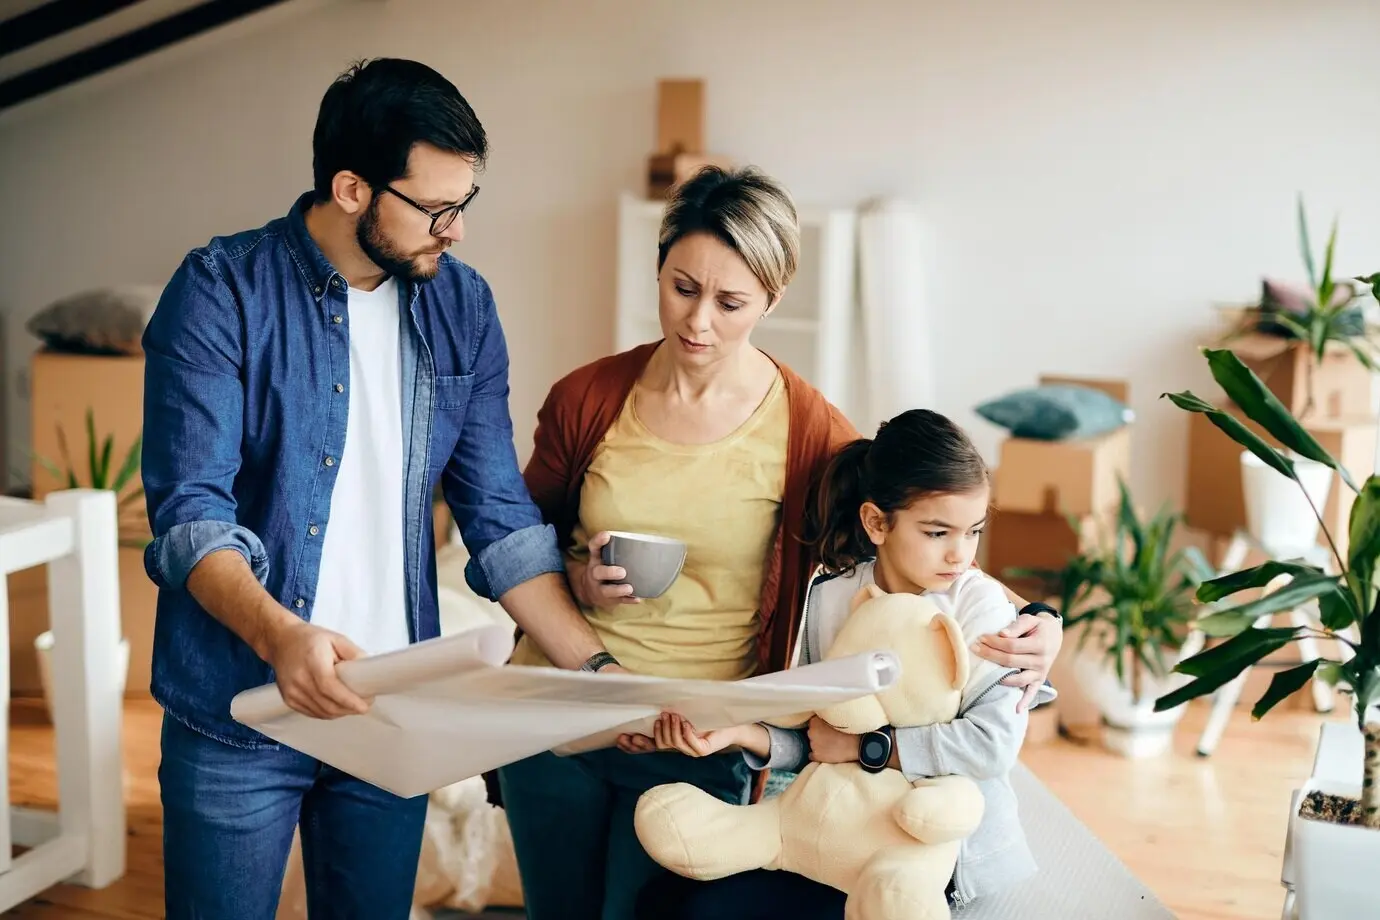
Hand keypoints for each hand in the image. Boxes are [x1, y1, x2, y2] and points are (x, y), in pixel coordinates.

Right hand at [263, 617, 370, 718]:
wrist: (281, 641)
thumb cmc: (310, 638)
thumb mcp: (336, 638)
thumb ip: (354, 654)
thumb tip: (370, 671)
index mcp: (312, 662)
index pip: (330, 688)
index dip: (349, 700)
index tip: (365, 705)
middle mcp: (299, 679)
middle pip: (327, 705)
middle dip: (349, 709)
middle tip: (365, 704)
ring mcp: (292, 692)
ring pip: (321, 712)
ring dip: (340, 712)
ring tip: (353, 704)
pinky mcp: (289, 699)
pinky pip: (312, 713)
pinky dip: (328, 713)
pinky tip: (337, 705)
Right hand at [569, 531, 638, 607]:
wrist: (589, 592)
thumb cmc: (603, 569)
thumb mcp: (603, 557)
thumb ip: (616, 549)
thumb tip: (646, 539)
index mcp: (596, 559)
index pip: (593, 548)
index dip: (598, 541)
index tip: (607, 535)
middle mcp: (595, 574)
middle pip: (598, 572)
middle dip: (609, 572)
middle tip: (622, 572)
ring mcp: (600, 588)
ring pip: (606, 590)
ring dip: (618, 590)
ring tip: (629, 588)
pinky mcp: (608, 599)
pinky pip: (618, 601)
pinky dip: (627, 600)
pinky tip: (637, 599)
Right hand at [616, 713, 744, 757]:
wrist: (731, 720)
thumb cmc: (705, 712)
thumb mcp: (680, 708)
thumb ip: (662, 707)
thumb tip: (641, 692)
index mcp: (670, 738)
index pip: (647, 746)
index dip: (634, 744)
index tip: (622, 737)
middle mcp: (678, 747)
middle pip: (658, 745)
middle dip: (655, 733)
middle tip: (658, 717)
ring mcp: (690, 750)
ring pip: (672, 744)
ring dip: (671, 729)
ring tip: (673, 715)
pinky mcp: (703, 750)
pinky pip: (690, 744)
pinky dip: (686, 732)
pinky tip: (686, 722)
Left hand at [806, 716, 859, 763]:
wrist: (856, 745)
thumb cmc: (848, 730)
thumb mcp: (836, 719)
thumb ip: (826, 718)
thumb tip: (822, 720)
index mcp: (815, 722)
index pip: (813, 722)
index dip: (820, 724)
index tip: (826, 726)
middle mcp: (811, 733)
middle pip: (812, 732)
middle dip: (818, 734)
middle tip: (829, 735)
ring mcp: (813, 745)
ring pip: (812, 743)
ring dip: (818, 744)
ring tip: (829, 744)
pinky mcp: (816, 756)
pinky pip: (812, 755)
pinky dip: (817, 754)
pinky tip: (825, 753)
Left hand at [973, 613, 1063, 712]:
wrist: (1054, 635)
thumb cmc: (1037, 626)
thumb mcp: (1030, 620)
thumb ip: (1017, 626)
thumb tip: (1001, 634)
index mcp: (1040, 644)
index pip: (1012, 646)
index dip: (994, 642)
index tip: (980, 638)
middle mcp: (1042, 661)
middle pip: (1011, 661)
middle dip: (990, 655)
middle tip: (974, 648)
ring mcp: (1041, 673)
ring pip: (1018, 679)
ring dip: (1000, 677)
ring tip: (983, 671)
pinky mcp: (1039, 681)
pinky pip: (1032, 693)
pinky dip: (1025, 702)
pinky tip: (1016, 710)